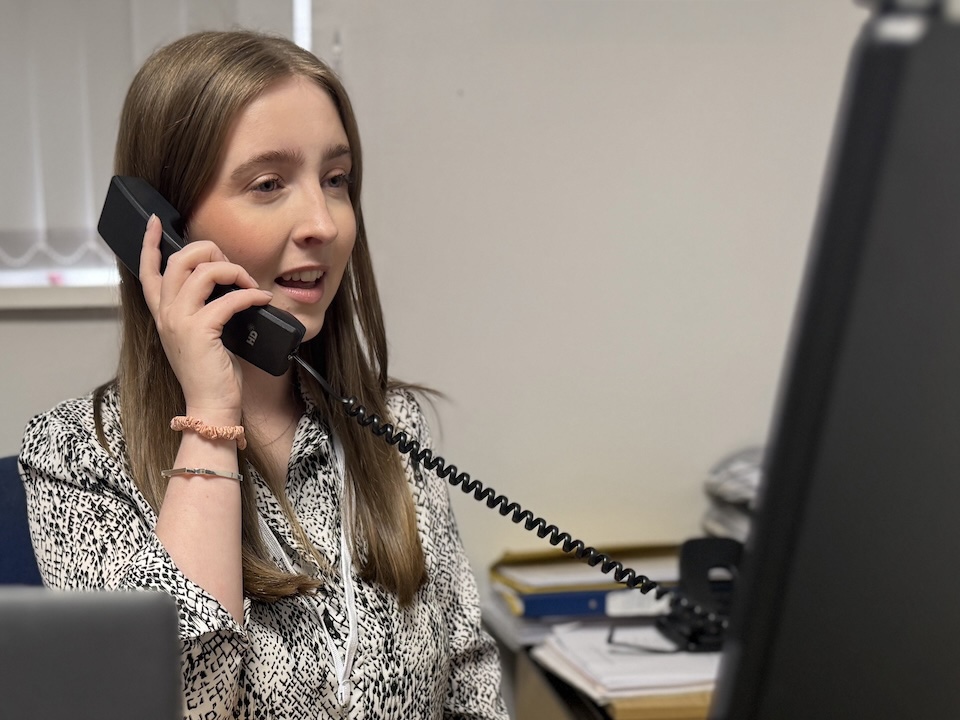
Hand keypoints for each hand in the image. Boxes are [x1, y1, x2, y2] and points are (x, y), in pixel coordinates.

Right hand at [138, 214, 272, 419]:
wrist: (211, 405)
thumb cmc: (212, 371)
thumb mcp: (200, 334)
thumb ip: (202, 307)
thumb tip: (226, 282)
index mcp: (162, 313)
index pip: (147, 271)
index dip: (149, 243)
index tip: (155, 222)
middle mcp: (165, 313)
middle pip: (179, 260)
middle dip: (208, 251)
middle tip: (231, 264)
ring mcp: (179, 321)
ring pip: (202, 271)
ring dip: (233, 270)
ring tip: (250, 283)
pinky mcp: (200, 331)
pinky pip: (229, 298)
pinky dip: (250, 294)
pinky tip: (262, 299)